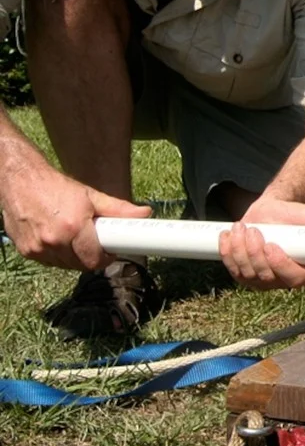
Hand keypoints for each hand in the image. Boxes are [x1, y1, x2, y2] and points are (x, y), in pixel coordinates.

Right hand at [0, 165, 151, 270]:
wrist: (20, 180)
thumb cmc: (55, 187)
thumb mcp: (91, 196)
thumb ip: (118, 209)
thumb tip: (144, 213)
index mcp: (73, 228)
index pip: (95, 260)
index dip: (106, 258)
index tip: (111, 252)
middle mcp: (54, 241)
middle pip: (81, 264)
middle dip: (91, 255)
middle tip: (94, 240)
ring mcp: (37, 248)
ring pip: (65, 265)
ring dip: (74, 256)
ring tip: (74, 236)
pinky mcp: (26, 251)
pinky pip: (49, 261)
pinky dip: (57, 255)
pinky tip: (58, 238)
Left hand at [218, 197, 304, 289]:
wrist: (277, 213)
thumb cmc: (297, 217)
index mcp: (304, 271)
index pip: (292, 278)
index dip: (279, 265)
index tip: (271, 246)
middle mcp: (281, 279)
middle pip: (264, 276)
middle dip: (254, 253)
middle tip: (253, 230)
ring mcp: (260, 278)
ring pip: (245, 273)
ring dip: (239, 250)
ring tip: (241, 227)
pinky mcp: (244, 272)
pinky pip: (232, 268)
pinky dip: (227, 252)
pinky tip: (227, 235)